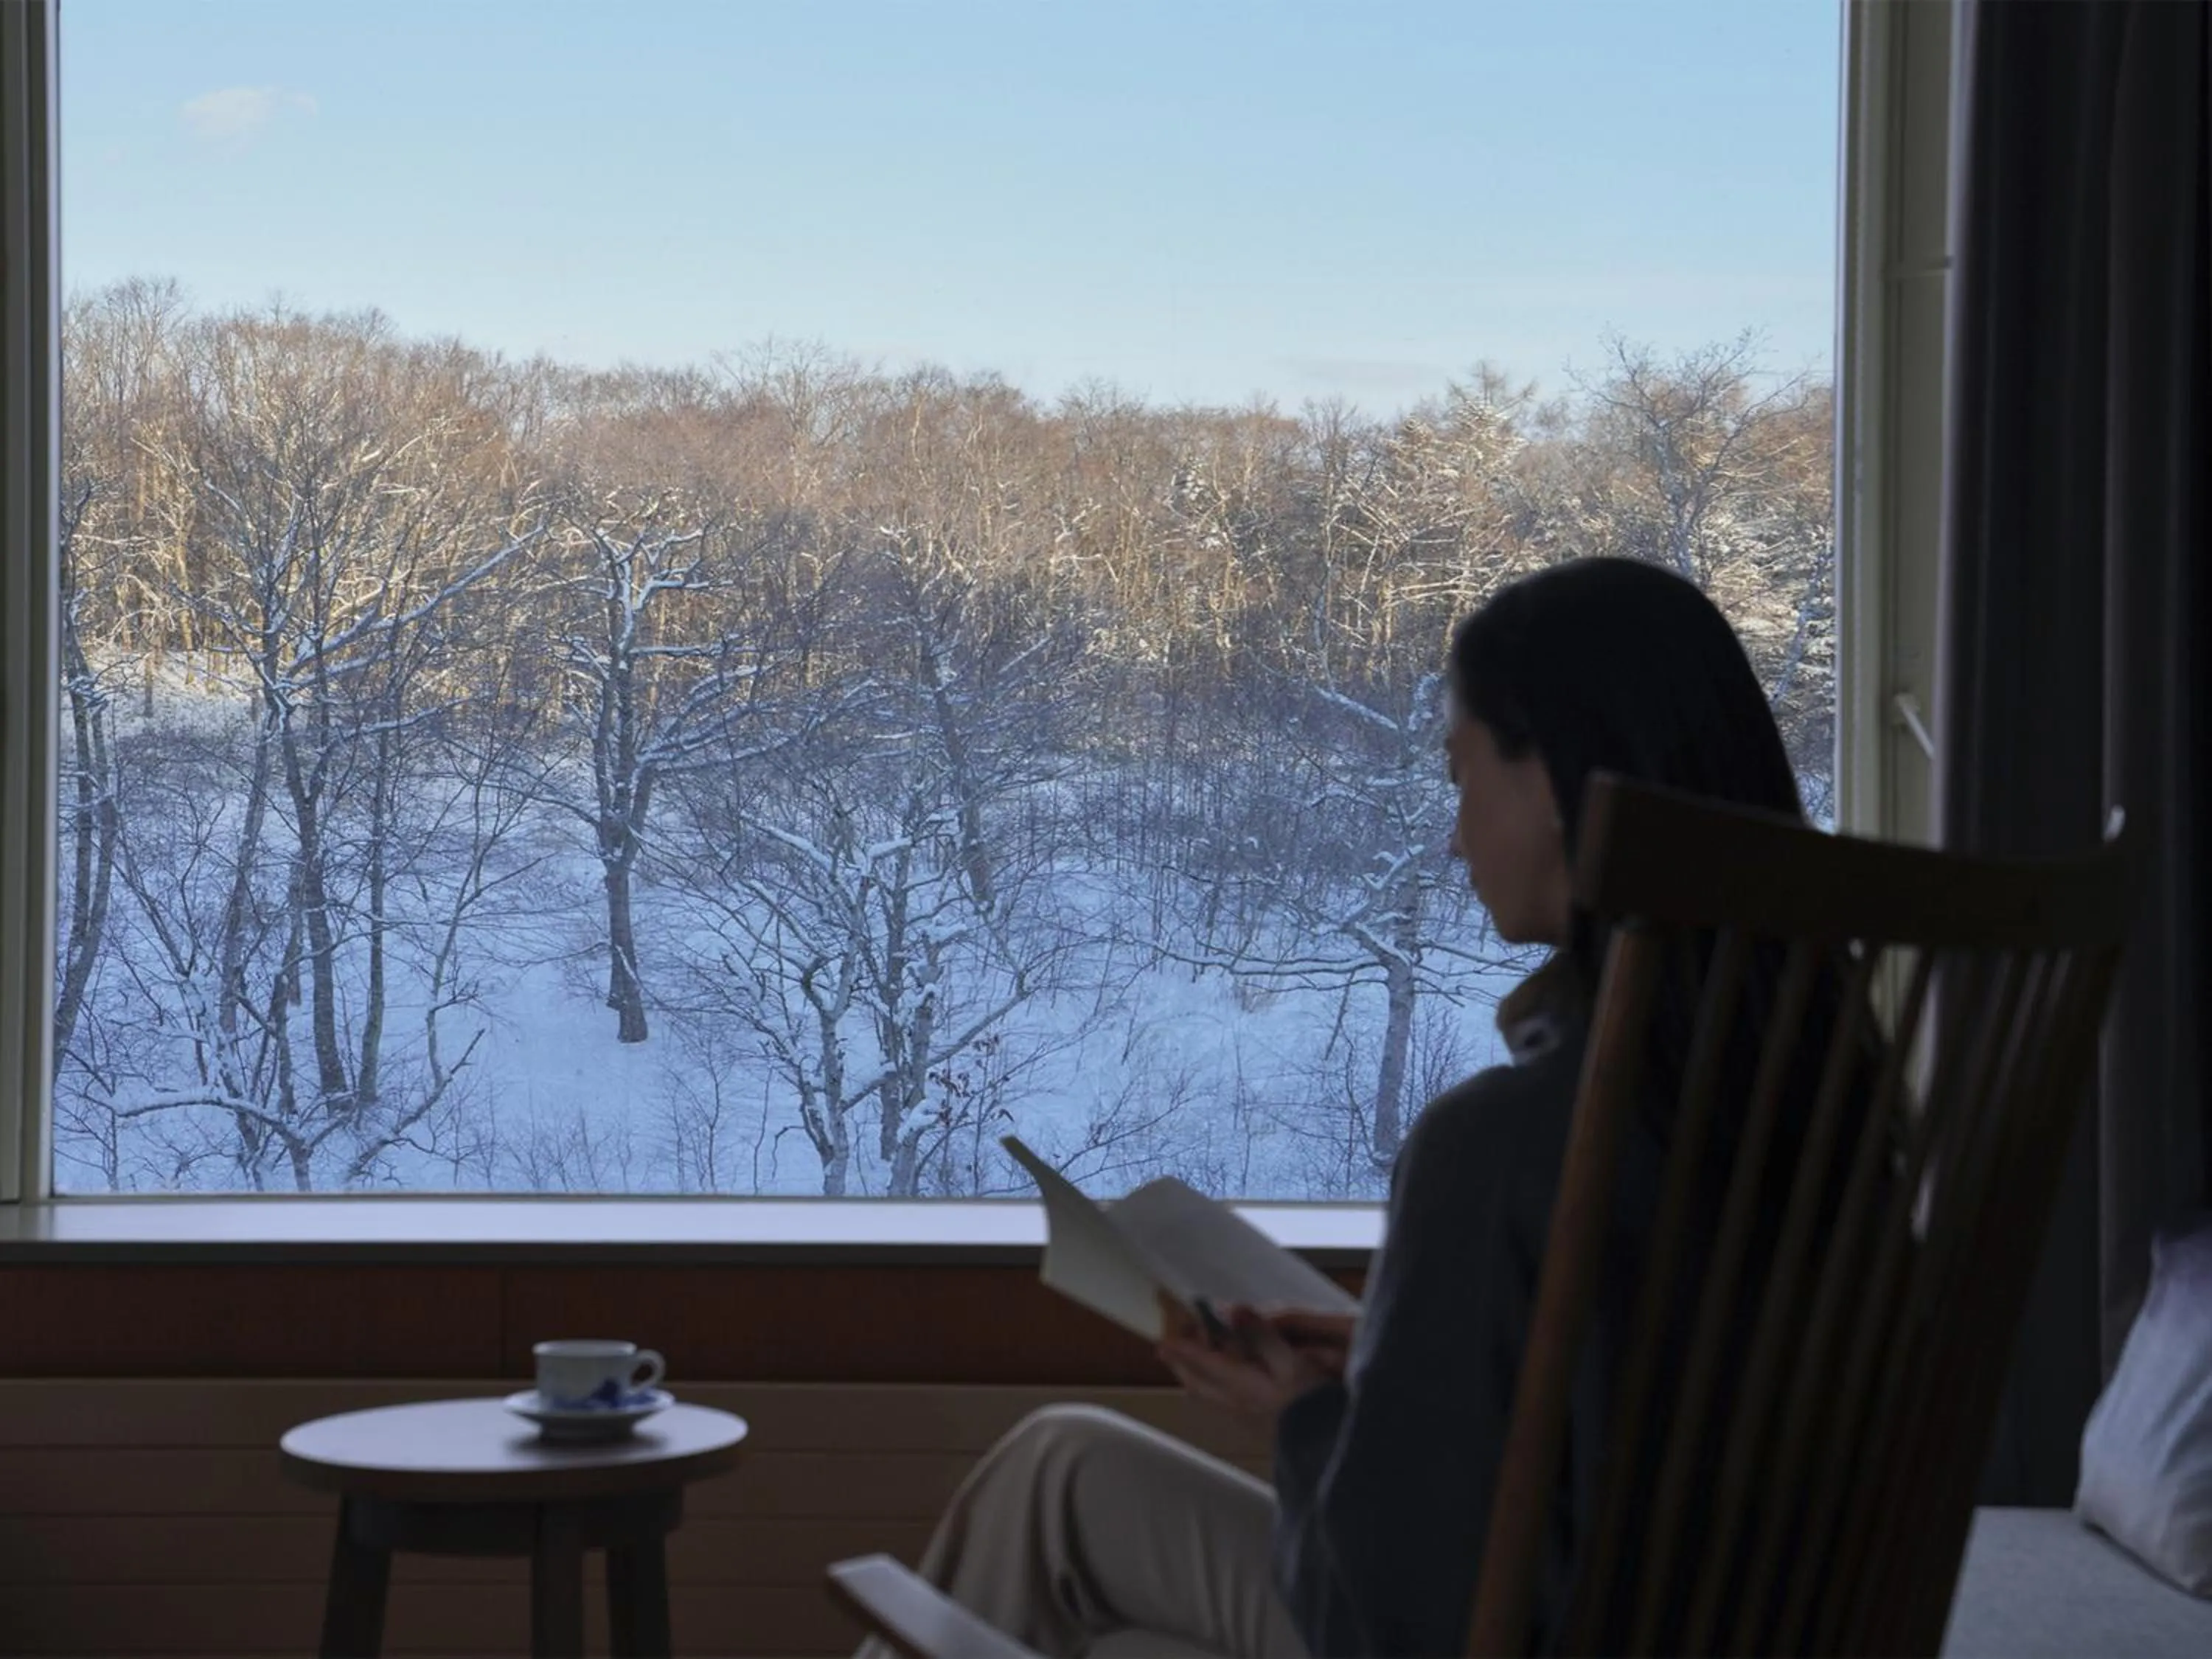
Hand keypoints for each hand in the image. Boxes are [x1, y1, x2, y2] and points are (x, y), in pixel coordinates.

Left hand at [1156, 1302, 1340, 1427]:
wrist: (1325, 1449)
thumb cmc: (1312, 1404)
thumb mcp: (1292, 1364)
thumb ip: (1262, 1336)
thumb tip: (1233, 1309)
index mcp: (1238, 1385)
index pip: (1198, 1360)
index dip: (1180, 1342)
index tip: (1161, 1328)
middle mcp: (1231, 1402)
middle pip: (1193, 1378)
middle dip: (1179, 1357)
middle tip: (1173, 1335)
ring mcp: (1239, 1416)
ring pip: (1201, 1391)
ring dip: (1191, 1369)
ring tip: (1190, 1352)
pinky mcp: (1249, 1424)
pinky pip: (1215, 1398)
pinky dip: (1207, 1380)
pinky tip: (1218, 1374)